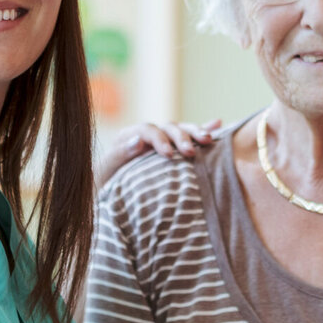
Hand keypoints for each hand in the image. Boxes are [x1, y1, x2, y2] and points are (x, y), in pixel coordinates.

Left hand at [96, 119, 221, 186]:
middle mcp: (146, 136)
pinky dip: (204, 129)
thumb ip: (118, 155)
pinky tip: (219, 125)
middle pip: (167, 128)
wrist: (106, 197)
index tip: (168, 155)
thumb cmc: (103, 186)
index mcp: (128, 137)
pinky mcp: (173, 151)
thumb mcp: (104, 172)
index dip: (159, 140)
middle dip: (181, 137)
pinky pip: (189, 138)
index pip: (147, 130)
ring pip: (181, 130)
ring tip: (208, 139)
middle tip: (190, 151)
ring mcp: (161, 142)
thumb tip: (138, 141)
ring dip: (196, 132)